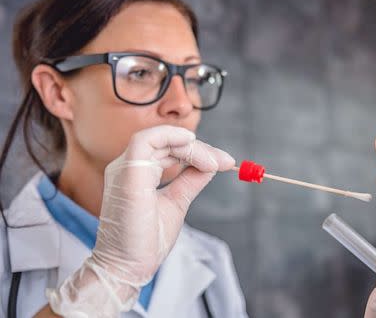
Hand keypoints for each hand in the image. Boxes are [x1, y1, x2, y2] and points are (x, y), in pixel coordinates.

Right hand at [45, 125, 234, 316]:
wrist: (128, 267)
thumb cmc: (146, 241)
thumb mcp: (176, 202)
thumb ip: (190, 181)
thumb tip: (211, 164)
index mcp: (136, 173)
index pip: (167, 148)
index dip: (197, 151)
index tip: (224, 162)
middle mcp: (126, 167)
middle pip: (166, 141)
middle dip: (200, 148)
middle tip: (224, 162)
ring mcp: (124, 169)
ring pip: (159, 138)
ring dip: (191, 146)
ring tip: (212, 162)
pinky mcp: (127, 175)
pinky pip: (146, 141)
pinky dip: (171, 136)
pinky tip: (191, 144)